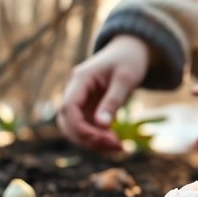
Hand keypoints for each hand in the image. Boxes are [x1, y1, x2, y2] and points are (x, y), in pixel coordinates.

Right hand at [57, 35, 148, 150]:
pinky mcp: (87, 108)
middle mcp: (75, 90)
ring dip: (92, 142)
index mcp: (80, 79)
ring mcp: (79, 100)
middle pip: (67, 122)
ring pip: (74, 129)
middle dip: (88, 139)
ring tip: (118, 146)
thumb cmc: (129, 60)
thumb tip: (101, 125)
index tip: (103, 138)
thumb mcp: (126, 79)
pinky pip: (86, 128)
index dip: (80, 128)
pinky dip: (97, 138)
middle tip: (116, 145)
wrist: (130, 50)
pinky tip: (115, 142)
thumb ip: (113, 101)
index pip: (68, 108)